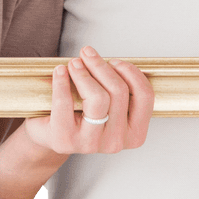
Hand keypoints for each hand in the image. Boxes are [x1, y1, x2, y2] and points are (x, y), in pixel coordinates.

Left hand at [23, 46, 153, 155]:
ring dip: (83, 72)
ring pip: (97, 97)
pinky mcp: (66, 140)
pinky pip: (66, 103)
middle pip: (118, 91)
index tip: (114, 61)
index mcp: (134, 133)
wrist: (54, 135)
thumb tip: (109, 60)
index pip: (144, 96)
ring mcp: (91, 144)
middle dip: (101, 66)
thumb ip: (117, 85)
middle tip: (87, 54)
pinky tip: (60, 71)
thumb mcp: (110, 104)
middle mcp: (116, 142)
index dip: (130, 71)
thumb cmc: (85, 115)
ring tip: (75, 63)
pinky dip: (61, 82)